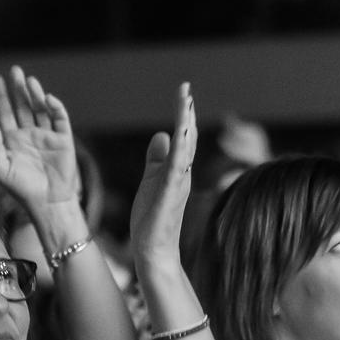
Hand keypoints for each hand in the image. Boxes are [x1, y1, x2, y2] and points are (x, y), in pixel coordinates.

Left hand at [0, 66, 80, 217]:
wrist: (48, 202)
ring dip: (35, 94)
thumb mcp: (0, 169)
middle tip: (14, 70)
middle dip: (18, 88)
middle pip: (23, 106)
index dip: (1, 96)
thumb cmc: (22, 190)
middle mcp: (29, 134)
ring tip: (28, 80)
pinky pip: (59, 118)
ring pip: (40, 108)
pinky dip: (55, 107)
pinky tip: (47, 99)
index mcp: (12, 140)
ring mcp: (47, 135)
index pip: (5, 113)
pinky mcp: (63, 139)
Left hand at [130, 82, 197, 266]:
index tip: (183, 92)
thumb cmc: (152, 218)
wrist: (153, 250)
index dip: (183, 115)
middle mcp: (182, 173)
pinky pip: (176, 168)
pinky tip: (178, 132)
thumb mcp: (151, 181)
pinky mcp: (169, 194)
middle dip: (186, 113)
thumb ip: (156, 159)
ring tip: (185, 102)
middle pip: (188, 138)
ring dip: (185, 124)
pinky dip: (179, 149)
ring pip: (185, 148)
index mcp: (177, 169)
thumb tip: (161, 135)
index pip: (183, 137)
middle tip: (185, 90)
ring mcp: (177, 183)